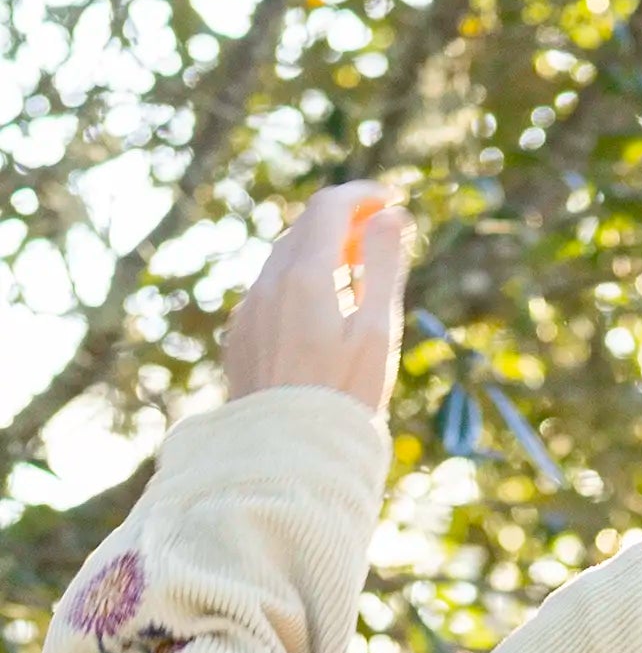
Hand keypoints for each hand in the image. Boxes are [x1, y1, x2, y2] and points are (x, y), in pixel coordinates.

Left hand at [223, 180, 410, 416]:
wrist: (288, 456)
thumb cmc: (344, 398)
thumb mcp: (378, 331)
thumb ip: (383, 267)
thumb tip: (390, 215)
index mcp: (305, 277)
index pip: (329, 208)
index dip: (361, 196)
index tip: (389, 200)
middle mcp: (268, 285)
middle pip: (303, 229)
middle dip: (341, 222)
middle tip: (378, 234)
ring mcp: (249, 311)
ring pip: (283, 260)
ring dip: (318, 252)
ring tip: (353, 272)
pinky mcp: (240, 337)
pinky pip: (269, 292)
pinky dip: (297, 283)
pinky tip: (320, 312)